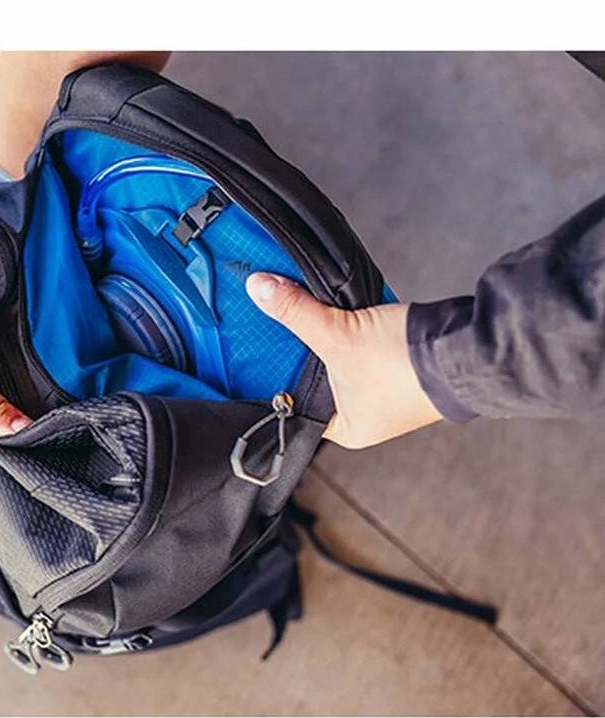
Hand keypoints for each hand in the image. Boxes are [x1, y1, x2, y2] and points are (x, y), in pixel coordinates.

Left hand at [246, 273, 441, 448]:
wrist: (466, 349)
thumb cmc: (407, 365)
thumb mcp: (338, 335)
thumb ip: (295, 313)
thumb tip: (259, 289)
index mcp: (345, 428)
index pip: (293, 403)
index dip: (272, 377)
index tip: (251, 353)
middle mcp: (364, 415)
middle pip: (313, 377)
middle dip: (298, 350)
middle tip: (272, 324)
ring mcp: (385, 391)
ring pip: (338, 358)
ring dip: (325, 335)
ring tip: (302, 313)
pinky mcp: (401, 365)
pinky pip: (362, 346)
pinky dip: (350, 329)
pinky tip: (336, 310)